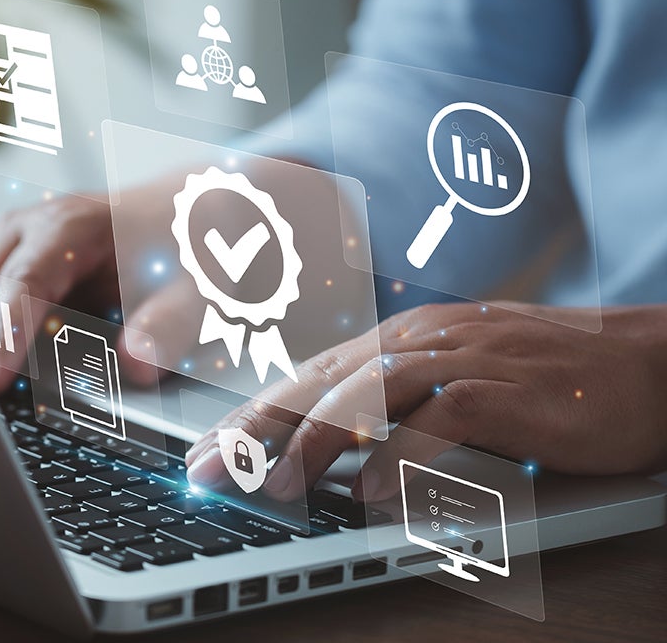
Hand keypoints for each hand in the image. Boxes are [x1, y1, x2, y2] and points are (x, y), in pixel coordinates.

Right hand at [0, 177, 203, 392]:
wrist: (182, 214)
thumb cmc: (182, 248)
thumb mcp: (194, 286)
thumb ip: (168, 325)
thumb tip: (136, 363)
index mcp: (69, 226)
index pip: (22, 282)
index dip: (3, 332)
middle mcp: (26, 230)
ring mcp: (7, 247)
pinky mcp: (1, 266)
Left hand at [185, 303, 666, 500]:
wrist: (639, 360)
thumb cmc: (538, 377)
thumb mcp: (452, 383)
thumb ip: (394, 408)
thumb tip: (334, 455)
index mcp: (397, 338)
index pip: (306, 377)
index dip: (251, 416)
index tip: (207, 452)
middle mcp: (417, 340)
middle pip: (318, 383)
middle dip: (256, 429)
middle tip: (209, 471)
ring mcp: (459, 357)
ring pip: (366, 395)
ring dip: (315, 443)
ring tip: (278, 487)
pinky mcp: (504, 388)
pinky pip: (441, 420)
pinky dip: (402, 456)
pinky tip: (374, 491)